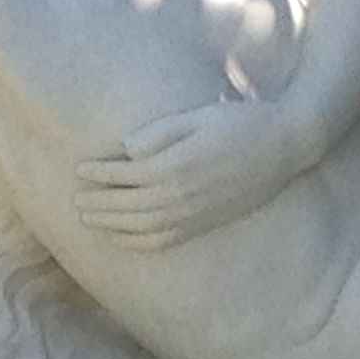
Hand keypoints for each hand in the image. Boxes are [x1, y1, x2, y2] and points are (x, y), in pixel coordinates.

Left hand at [74, 98, 307, 249]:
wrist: (283, 147)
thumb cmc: (238, 123)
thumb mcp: (196, 117)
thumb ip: (159, 133)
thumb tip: (126, 149)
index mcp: (175, 166)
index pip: (123, 175)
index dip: (98, 173)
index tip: (79, 168)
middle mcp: (180, 196)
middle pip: (125, 206)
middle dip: (97, 204)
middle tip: (75, 200)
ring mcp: (193, 215)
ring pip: (139, 228)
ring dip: (110, 225)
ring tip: (89, 218)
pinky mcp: (204, 224)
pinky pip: (162, 241)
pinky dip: (136, 241)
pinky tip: (123, 236)